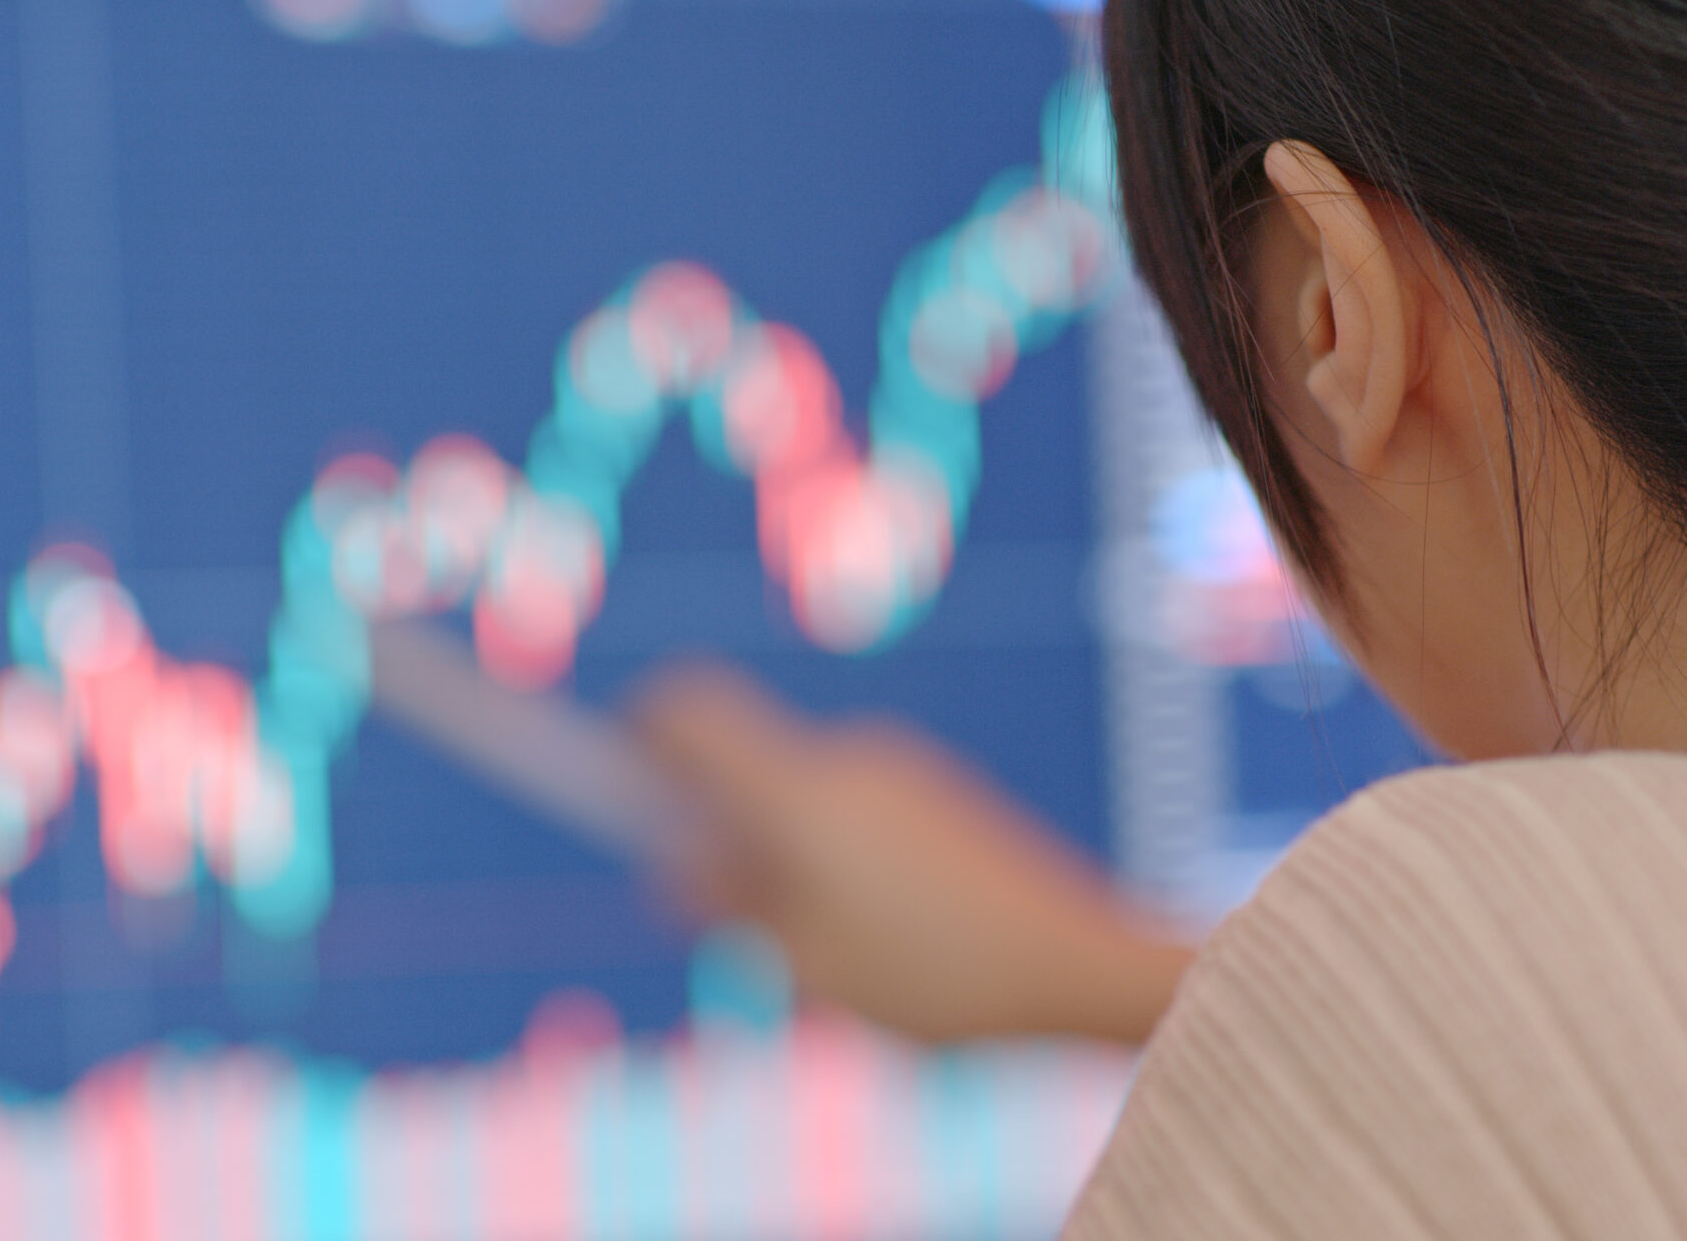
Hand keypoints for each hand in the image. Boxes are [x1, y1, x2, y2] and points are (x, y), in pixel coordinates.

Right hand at [631, 663, 1192, 1045]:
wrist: (1080, 965)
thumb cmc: (938, 976)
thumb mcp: (806, 965)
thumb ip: (729, 908)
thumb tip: (678, 865)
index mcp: (798, 791)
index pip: (689, 710)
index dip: (635, 728)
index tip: (607, 765)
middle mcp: (847, 758)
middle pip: (744, 769)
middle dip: (720, 837)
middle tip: (735, 926)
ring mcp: (903, 771)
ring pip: (803, 805)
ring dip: (787, 865)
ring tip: (835, 960)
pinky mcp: (942, 798)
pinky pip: (857, 818)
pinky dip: (840, 867)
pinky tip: (889, 949)